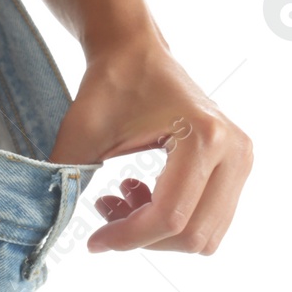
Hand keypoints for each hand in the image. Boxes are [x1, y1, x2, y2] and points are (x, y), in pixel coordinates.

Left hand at [47, 34, 252, 255]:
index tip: (92, 241)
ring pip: (204, 233)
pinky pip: (209, 218)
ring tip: (120, 200)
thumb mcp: (82, 132)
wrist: (135, 50)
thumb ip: (68, 180)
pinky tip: (139, 194)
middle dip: (144, 238)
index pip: (170, 217)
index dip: (127, 238)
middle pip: (194, 234)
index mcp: (204, 138)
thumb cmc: (110, 83)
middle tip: (105, 214)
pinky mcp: (237, 165)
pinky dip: (172, 220)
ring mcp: (241, 159)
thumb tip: (50, 229)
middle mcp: (234, 150)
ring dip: (158, 231)